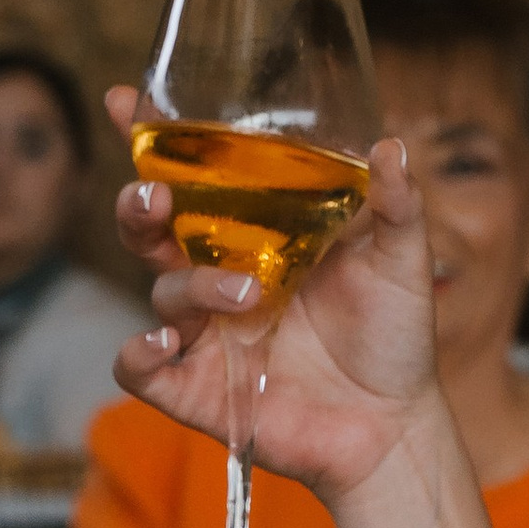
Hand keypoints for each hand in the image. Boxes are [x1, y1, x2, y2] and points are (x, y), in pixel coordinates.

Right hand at [107, 91, 441, 502]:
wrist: (395, 426)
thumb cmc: (394, 339)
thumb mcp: (402, 263)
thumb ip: (395, 206)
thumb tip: (390, 146)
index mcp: (254, 234)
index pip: (191, 178)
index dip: (151, 138)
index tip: (126, 100)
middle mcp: (218, 276)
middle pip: (149, 228)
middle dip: (139, 204)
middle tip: (157, 196)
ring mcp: (205, 333)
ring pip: (159, 291)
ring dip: (192, 285)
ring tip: (246, 294)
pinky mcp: (196, 388)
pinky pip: (138, 367)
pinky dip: (138, 353)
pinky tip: (166, 343)